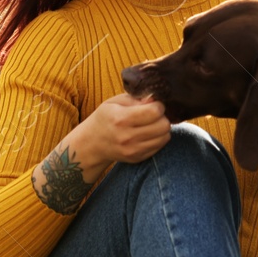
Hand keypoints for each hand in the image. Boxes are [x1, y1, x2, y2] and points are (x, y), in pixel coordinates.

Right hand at [33, 94, 169, 214]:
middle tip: (154, 115)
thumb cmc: (105, 118)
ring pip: (165, 137)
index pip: (154, 112)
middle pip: (163, 125)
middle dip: (162, 117)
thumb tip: (155, 100)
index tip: (153, 104)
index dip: (158, 105)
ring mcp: (133, 150)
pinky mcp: (137, 158)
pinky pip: (159, 146)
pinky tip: (147, 134)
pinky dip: (157, 138)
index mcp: (121, 119)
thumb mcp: (115, 102)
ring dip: (161, 128)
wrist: (92, 143)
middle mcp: (127, 137)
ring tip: (151, 124)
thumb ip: (136, 98)